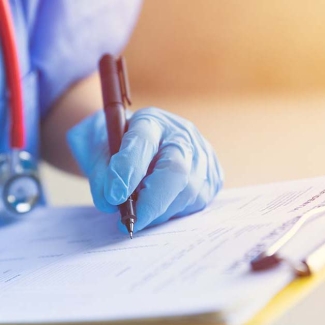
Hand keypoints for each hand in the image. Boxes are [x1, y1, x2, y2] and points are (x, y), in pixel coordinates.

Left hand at [67, 107, 222, 232]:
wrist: (142, 143)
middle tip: (129, 223)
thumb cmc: (118, 146)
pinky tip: (159, 205)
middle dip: (151, 202)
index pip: (143, 141)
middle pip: (176, 170)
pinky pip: (196, 203)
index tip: (114, 195)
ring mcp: (202, 156)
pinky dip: (173, 211)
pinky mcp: (213, 177)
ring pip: (187, 193)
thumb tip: (111, 203)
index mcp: (151, 121)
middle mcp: (183, 136)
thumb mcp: (97, 149)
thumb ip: (101, 173)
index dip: (129, 169)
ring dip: (160, 212)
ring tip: (141, 211)